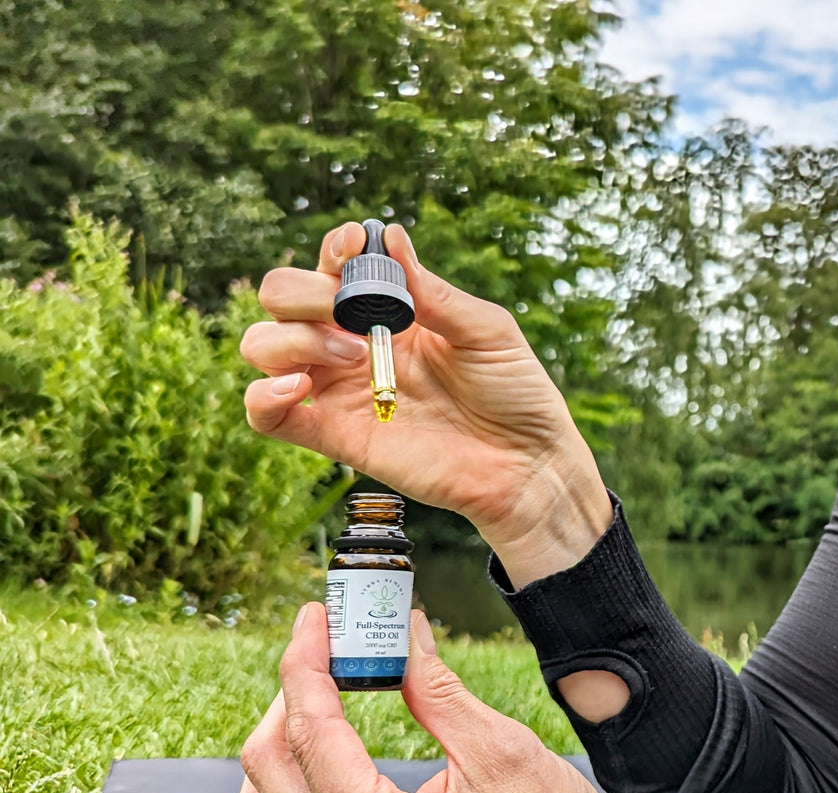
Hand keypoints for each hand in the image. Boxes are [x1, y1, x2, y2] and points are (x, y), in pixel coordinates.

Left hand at [229, 603, 719, 792]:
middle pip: (269, 768)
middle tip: (325, 644)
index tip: (316, 618)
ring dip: (278, 743)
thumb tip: (402, 633)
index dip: (307, 662)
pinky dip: (294, 780)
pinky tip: (330, 742)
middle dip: (291, 692)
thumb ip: (435, 690)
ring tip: (320, 694)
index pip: (311, 733)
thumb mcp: (498, 750)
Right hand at [241, 223, 610, 584]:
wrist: (528, 463)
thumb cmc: (517, 393)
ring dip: (290, 339)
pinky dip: (262, 396)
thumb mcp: (486, 331)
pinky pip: (268, 417)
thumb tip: (391, 236)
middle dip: (301, 292)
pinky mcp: (336, 436)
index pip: (333, 267)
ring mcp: (341, 389)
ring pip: (264, 348)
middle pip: (282, 299)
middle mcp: (355, 344)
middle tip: (348, 311)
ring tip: (351, 353)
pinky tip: (296, 387)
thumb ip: (434, 292)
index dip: (333, 249)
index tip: (354, 245)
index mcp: (390, 311)